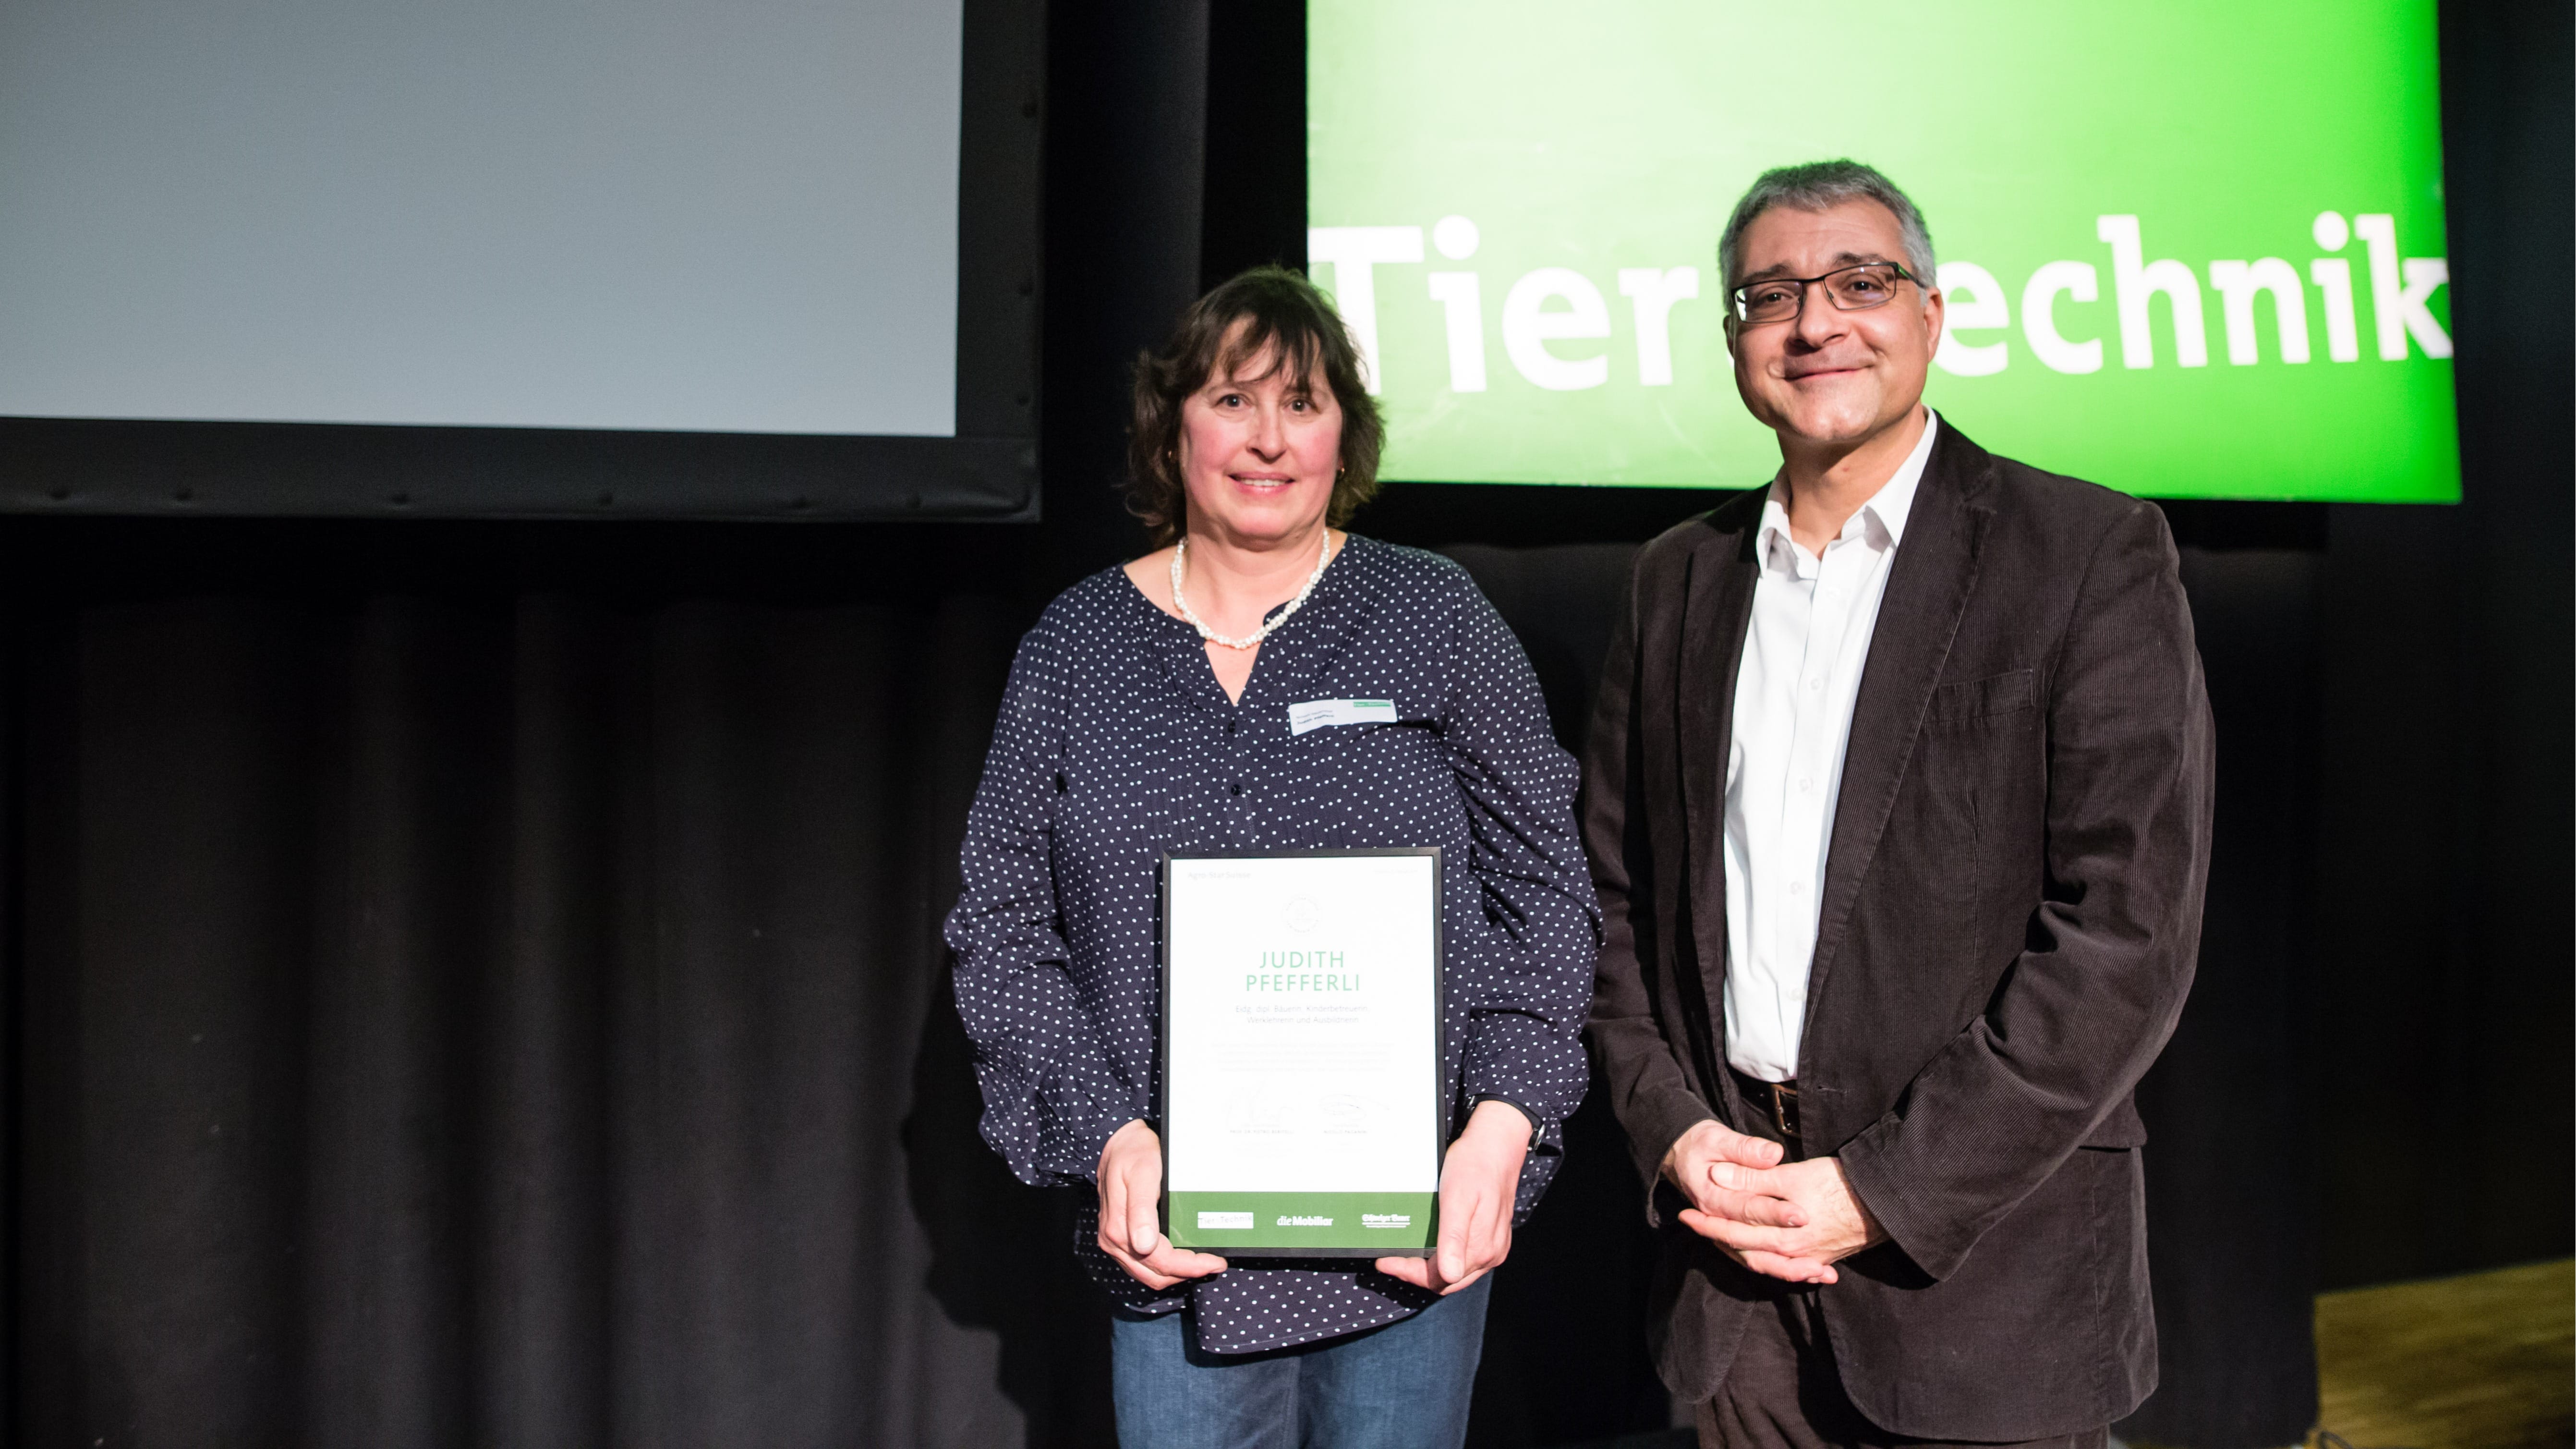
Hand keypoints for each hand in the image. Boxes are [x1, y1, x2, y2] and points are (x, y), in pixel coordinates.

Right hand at [1096, 1120, 1227, 1290]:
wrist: (1119, 1142)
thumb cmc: (1134, 1152)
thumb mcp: (1142, 1173)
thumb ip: (1141, 1209)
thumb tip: (1144, 1245)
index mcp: (1120, 1228)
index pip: (1161, 1261)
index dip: (1190, 1266)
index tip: (1215, 1261)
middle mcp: (1113, 1241)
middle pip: (1155, 1274)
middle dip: (1187, 1273)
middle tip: (1214, 1263)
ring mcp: (1114, 1242)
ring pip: (1148, 1274)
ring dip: (1176, 1273)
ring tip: (1202, 1262)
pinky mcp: (1119, 1239)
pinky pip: (1142, 1265)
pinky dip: (1164, 1266)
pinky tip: (1181, 1256)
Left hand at [1376, 1100, 1528, 1293]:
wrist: (1496, 1145)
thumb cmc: (1473, 1167)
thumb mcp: (1457, 1198)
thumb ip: (1453, 1238)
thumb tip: (1448, 1275)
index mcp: (1481, 1248)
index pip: (1440, 1278)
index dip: (1409, 1273)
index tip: (1385, 1261)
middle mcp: (1490, 1254)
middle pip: (1447, 1280)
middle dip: (1416, 1273)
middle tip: (1390, 1258)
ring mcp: (1494, 1248)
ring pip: (1456, 1272)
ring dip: (1429, 1267)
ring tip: (1405, 1251)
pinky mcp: (1493, 1238)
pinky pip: (1465, 1258)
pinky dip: (1444, 1256)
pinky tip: (1430, 1244)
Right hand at [1660, 1118, 1824, 1284]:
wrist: (1684, 1156)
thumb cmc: (1702, 1146)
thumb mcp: (1717, 1139)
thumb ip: (1744, 1149)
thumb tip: (1772, 1154)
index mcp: (1712, 1198)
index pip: (1746, 1209)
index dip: (1774, 1213)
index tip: (1802, 1215)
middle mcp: (1720, 1222)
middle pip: (1754, 1244)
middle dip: (1788, 1254)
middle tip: (1818, 1260)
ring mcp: (1728, 1234)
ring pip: (1759, 1260)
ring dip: (1790, 1270)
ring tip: (1821, 1272)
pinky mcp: (1741, 1238)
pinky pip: (1763, 1260)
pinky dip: (1788, 1269)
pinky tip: (1816, 1272)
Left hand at [1678, 1155, 1883, 1285]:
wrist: (1887, 1204)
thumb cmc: (1839, 1185)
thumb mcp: (1792, 1176)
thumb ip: (1753, 1180)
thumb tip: (1716, 1179)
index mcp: (1779, 1237)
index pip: (1732, 1233)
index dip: (1706, 1224)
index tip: (1684, 1215)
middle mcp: (1792, 1255)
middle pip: (1745, 1251)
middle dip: (1718, 1238)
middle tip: (1695, 1226)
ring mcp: (1810, 1259)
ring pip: (1767, 1261)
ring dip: (1745, 1252)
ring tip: (1725, 1241)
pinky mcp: (1826, 1257)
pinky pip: (1791, 1265)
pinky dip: (1776, 1262)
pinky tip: (1772, 1257)